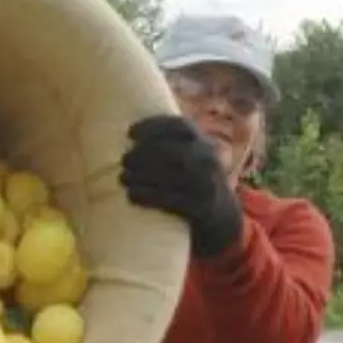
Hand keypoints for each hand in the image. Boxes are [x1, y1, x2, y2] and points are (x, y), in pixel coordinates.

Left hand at [120, 114, 243, 257]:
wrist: (220, 216)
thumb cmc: (192, 180)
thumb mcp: (190, 156)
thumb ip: (170, 143)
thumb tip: (128, 136)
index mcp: (204, 142)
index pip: (181, 126)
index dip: (154, 127)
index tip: (130, 133)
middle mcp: (209, 160)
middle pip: (174, 151)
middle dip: (144, 154)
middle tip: (124, 160)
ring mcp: (208, 184)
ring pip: (172, 175)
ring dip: (142, 175)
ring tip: (122, 177)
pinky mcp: (202, 207)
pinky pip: (172, 200)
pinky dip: (148, 196)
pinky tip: (131, 195)